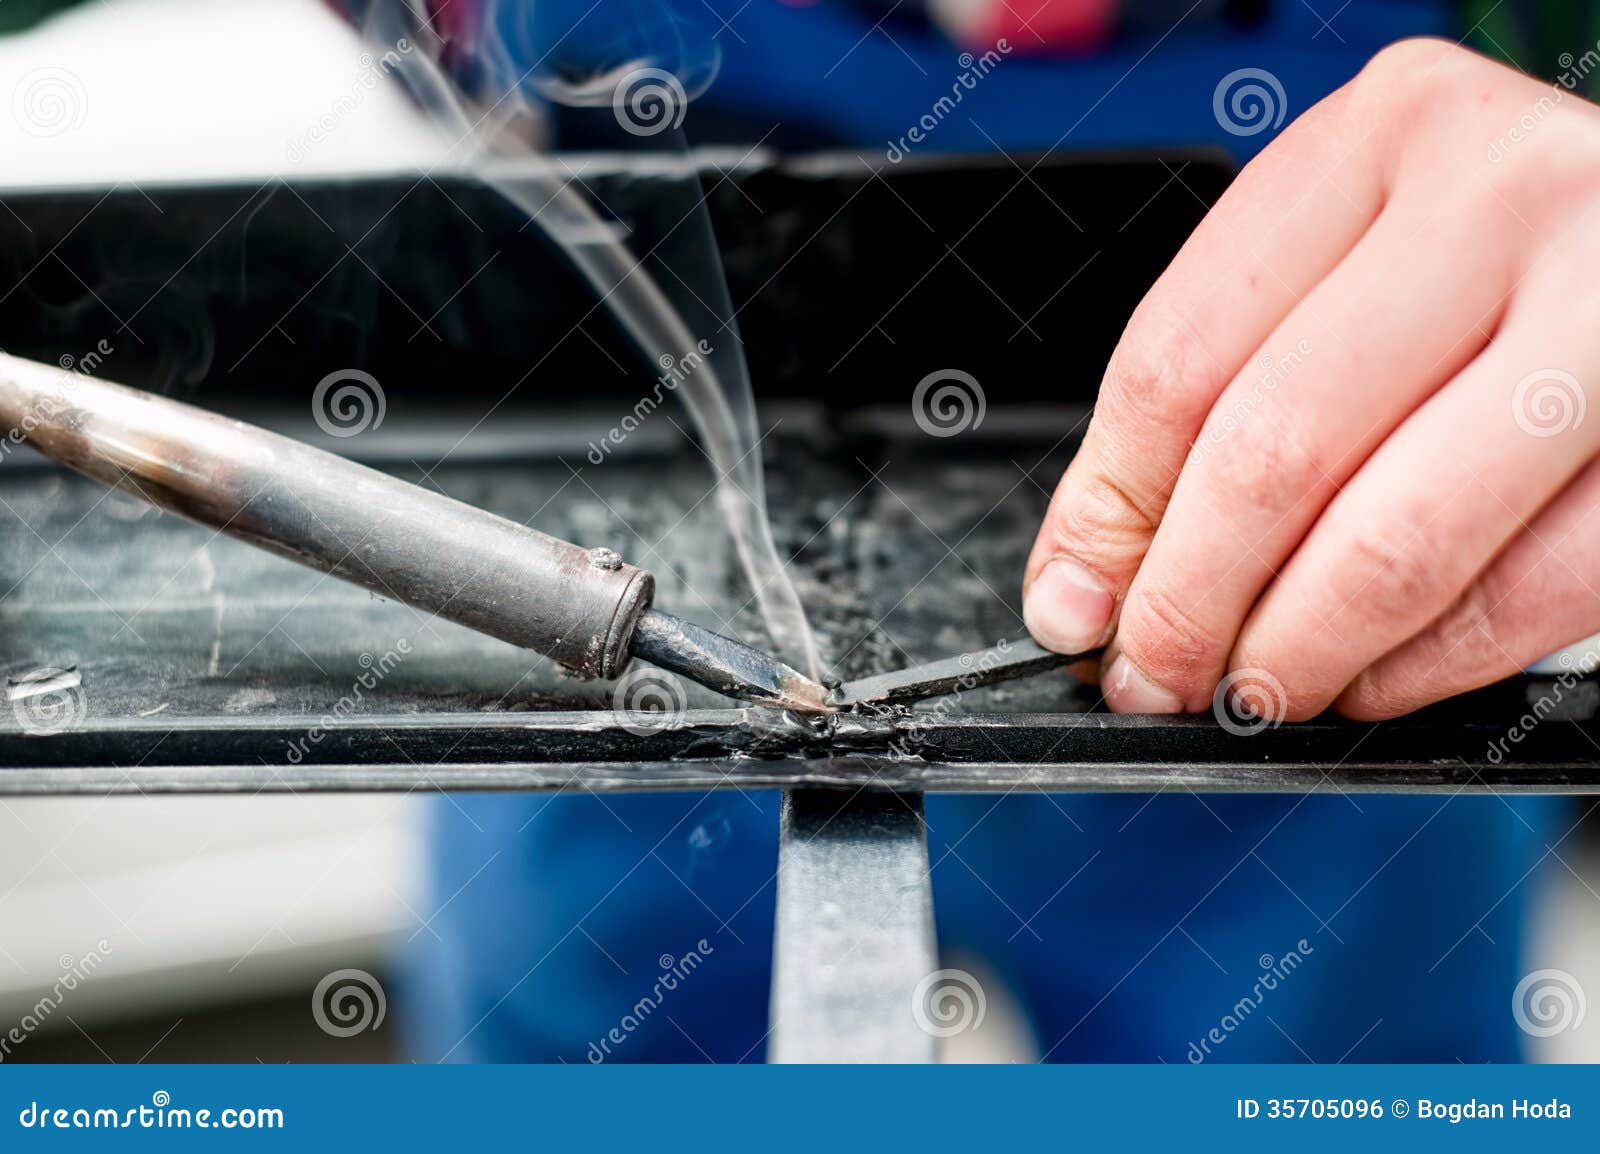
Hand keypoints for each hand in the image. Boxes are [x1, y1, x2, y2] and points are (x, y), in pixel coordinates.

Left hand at [1022, 38, 1599, 720]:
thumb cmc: (1504, 254)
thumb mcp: (1342, 271)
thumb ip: (1208, 403)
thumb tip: (1081, 583)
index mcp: (1388, 137)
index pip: (1180, 358)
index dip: (1107, 515)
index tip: (1077, 600)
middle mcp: (1508, 201)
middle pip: (1273, 454)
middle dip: (1186, 604)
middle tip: (1155, 670)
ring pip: (1394, 542)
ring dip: (1294, 655)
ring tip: (1251, 689)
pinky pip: (1523, 599)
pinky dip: (1418, 670)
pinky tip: (1367, 674)